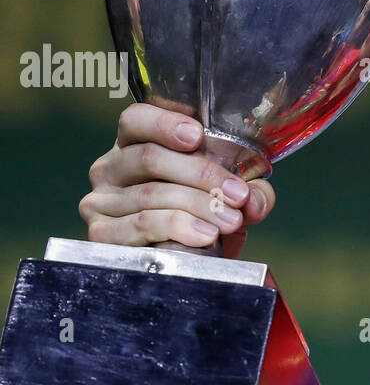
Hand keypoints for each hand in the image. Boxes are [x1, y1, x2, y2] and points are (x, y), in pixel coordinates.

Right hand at [79, 105, 273, 257]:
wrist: (181, 264)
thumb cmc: (200, 218)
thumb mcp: (226, 197)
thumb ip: (248, 192)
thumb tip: (254, 200)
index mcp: (134, 145)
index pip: (136, 120)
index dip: (163, 123)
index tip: (197, 135)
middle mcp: (110, 168)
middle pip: (149, 158)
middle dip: (201, 175)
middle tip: (238, 195)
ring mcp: (101, 201)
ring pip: (150, 195)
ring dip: (197, 206)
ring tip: (230, 220)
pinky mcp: (101, 233)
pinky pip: (141, 225)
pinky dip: (177, 228)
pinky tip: (203, 235)